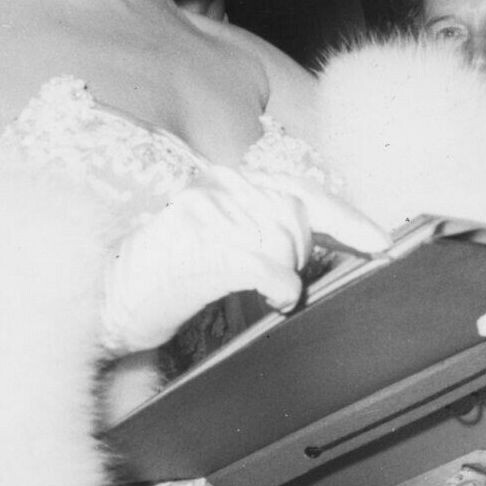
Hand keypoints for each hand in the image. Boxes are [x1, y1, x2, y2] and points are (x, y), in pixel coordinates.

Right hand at [101, 165, 389, 355]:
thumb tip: (327, 247)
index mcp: (226, 185)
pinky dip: (281, 282)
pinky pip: (262, 262)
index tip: (382, 241)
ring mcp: (208, 218)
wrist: (104, 301)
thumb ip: (267, 236)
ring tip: (272, 290)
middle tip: (298, 278)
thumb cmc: (164, 280)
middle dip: (312, 248)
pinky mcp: (199, 252)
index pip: (298, 188)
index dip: (346, 215)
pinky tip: (279, 298)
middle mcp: (218, 191)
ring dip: (291, 268)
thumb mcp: (222, 247)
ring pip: (285, 234)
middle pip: (299, 209)